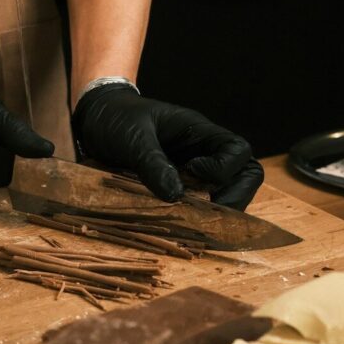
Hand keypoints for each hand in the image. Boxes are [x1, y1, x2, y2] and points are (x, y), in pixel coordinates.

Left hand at [72, 83, 263, 210]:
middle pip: (246, 174)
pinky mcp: (181, 187)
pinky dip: (200, 217)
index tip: (193, 173)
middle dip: (235, 197)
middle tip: (207, 213)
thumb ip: (152, 163)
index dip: (224, 168)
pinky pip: (205, 203)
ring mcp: (195, 171)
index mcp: (198, 131)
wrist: (98, 119)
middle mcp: (204, 152)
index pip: (237, 150)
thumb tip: (175, 196)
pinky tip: (181, 224)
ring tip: (193, 221)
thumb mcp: (131, 137)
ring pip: (229, 192)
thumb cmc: (116, 119)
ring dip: (218, 210)